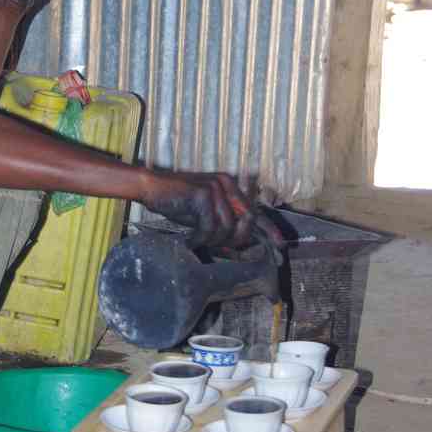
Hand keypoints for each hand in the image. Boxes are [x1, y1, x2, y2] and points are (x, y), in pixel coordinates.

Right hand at [140, 171, 284, 250]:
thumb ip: (224, 223)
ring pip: (227, 227)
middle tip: (220, 248)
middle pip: (246, 220)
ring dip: (212, 240)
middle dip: (236, 240)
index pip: (255, 209)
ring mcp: (216, 187)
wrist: (151, 187)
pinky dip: (200, 238)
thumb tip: (238, 245)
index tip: (281, 245)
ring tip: (198, 241)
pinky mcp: (203, 194)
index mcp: (230, 185)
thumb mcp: (204, 214)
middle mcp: (227, 183)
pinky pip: (209, 226)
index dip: (269, 229)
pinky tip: (190, 240)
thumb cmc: (176, 202)